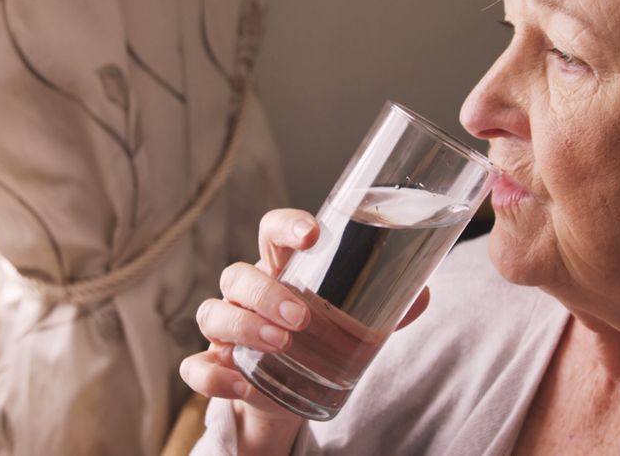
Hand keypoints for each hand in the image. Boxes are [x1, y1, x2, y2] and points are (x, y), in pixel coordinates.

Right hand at [179, 208, 431, 447]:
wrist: (289, 394)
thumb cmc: (319, 341)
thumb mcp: (352, 323)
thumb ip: (383, 309)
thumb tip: (423, 294)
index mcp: (279, 270)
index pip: (270, 232)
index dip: (286, 226)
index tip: (313, 233)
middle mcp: (246, 294)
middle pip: (237, 275)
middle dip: (266, 293)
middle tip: (301, 318)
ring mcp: (224, 330)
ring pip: (212, 313)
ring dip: (243, 327)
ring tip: (280, 345)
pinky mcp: (215, 367)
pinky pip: (196, 367)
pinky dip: (215, 375)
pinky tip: (242, 384)